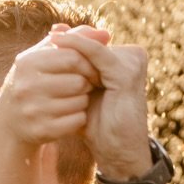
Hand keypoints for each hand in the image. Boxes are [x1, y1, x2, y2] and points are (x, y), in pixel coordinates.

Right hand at [0, 36, 95, 147]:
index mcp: (28, 62)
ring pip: (80, 102)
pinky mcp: (41, 130)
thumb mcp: (45, 55)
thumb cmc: (34, 80)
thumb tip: (105, 34)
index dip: (88, 63)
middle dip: (86, 84)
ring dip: (83, 101)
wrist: (9, 120)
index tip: (91, 69)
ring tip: (74, 99)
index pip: (73, 57)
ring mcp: (32, 110)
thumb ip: (74, 40)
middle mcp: (27, 86)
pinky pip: (77, 121)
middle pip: (78, 82)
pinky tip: (70, 115)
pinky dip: (79, 118)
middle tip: (82, 86)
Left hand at [48, 26, 152, 177]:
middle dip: (71, 40)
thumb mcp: (82, 93)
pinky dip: (77, 48)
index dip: (74, 40)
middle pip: (95, 44)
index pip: (95, 45)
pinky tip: (59, 44)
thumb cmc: (97, 125)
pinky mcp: (126, 72)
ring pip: (94, 47)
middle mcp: (133, 58)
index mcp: (126, 61)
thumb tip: (57, 38)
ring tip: (51, 37)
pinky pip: (96, 54)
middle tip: (50, 32)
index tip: (51, 33)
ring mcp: (132, 64)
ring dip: (72, 43)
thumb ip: (74, 70)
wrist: (116, 151)